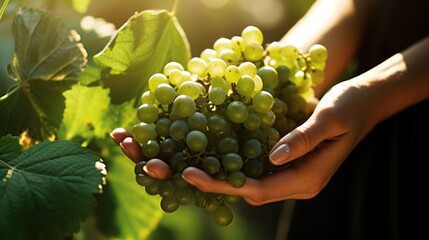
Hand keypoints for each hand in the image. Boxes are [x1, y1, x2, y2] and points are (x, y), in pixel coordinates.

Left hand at [110, 78, 379, 205]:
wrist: (364, 102)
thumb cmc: (351, 106)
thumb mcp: (330, 116)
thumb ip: (303, 138)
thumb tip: (272, 157)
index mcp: (306, 179)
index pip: (258, 189)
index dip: (224, 184)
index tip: (190, 174)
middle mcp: (295, 182)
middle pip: (247, 190)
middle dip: (211, 183)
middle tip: (174, 171)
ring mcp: (290, 173)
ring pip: (248, 181)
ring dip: (218, 174)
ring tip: (182, 163)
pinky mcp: (285, 161)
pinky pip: (254, 168)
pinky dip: (231, 162)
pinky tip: (208, 151)